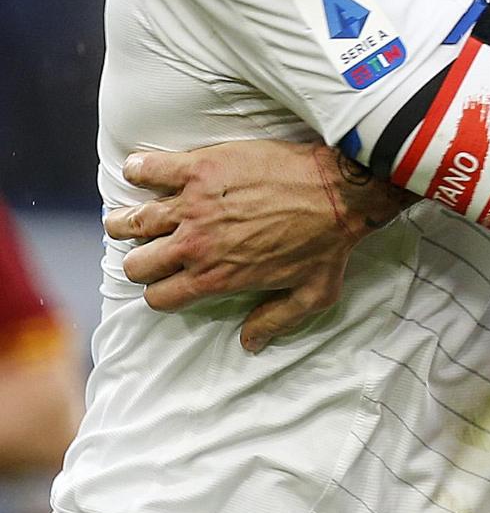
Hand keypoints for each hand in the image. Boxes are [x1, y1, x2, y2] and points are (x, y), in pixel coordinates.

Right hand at [106, 141, 407, 351]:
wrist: (340, 191)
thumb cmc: (329, 244)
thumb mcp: (312, 296)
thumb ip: (276, 321)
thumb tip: (250, 344)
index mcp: (216, 277)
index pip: (159, 297)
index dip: (161, 292)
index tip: (169, 281)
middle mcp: (196, 245)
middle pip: (136, 263)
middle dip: (141, 260)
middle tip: (153, 249)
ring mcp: (193, 205)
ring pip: (130, 220)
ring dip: (127, 221)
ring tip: (135, 217)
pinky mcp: (198, 169)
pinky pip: (147, 169)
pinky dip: (139, 170)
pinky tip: (144, 173)